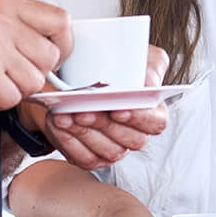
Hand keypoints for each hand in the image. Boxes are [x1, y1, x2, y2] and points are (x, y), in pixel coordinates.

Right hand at [0, 0, 70, 111]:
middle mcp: (4, 22)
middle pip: (50, 57)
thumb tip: (52, 46)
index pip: (60, 20)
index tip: (55, 57)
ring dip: (14, 89)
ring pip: (34, 82)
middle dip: (33, 73)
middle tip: (9, 75)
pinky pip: (12, 99)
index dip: (64, 44)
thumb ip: (17, 25)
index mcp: (6, 4)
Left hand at [43, 46, 172, 170]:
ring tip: (65, 115)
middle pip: (130, 140)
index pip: (156, 123)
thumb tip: (150, 84)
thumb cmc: (120, 69)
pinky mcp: (94, 158)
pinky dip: (69, 141)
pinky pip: (85, 158)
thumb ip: (153, 66)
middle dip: (104, 125)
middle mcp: (136, 134)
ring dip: (83, 133)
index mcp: (153, 112)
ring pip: (107, 151)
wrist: (86, 77)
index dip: (139, 118)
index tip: (118, 108)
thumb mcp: (143, 57)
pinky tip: (59, 122)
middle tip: (84, 110)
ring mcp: (115, 149)